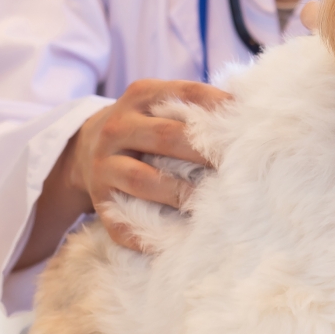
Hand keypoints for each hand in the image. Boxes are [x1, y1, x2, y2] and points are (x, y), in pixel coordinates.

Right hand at [43, 79, 232, 253]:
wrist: (83, 148)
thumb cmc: (144, 126)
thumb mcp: (160, 103)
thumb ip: (197, 104)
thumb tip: (250, 111)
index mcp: (140, 97)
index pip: (184, 93)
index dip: (218, 107)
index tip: (248, 123)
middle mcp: (118, 128)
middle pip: (165, 137)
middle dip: (204, 152)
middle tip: (238, 166)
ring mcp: (103, 166)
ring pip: (144, 180)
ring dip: (181, 193)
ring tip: (213, 203)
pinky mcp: (99, 201)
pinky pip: (121, 222)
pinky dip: (147, 234)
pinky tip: (178, 240)